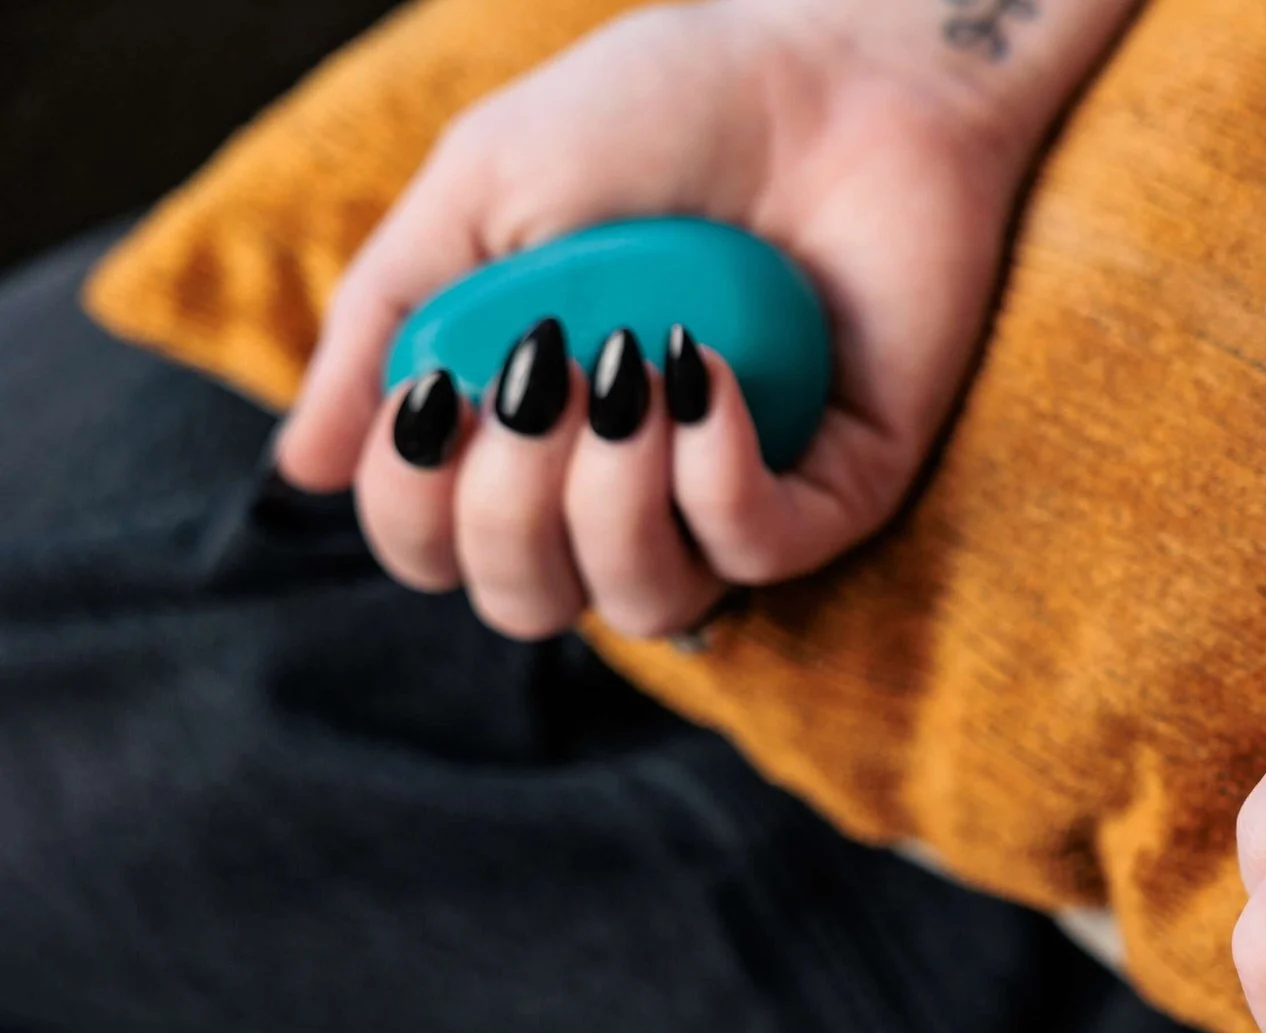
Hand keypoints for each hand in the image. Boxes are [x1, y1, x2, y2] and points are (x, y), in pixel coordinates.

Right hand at [274, 0, 1048, 639]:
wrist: (826, 70)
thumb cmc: (657, 116)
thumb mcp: (481, 195)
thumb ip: (389, 329)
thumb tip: (305, 469)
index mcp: (529, 429)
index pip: (438, 552)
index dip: (412, 506)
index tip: (434, 394)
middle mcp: (624, 484)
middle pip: (527, 602)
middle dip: (505, 507)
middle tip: (538, 376)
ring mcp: (732, 497)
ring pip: (642, 605)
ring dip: (607, 501)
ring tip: (624, 370)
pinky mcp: (836, 493)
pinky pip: (752, 554)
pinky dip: (711, 474)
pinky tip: (701, 369)